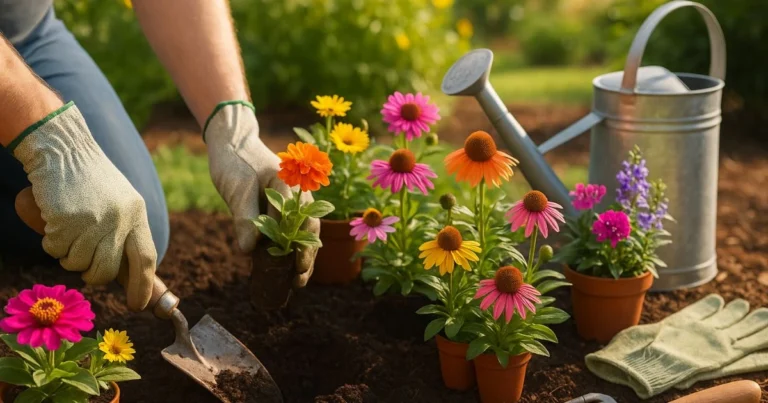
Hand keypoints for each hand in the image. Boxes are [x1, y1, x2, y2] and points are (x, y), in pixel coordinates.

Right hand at [11, 103, 155, 310]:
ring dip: (69, 257)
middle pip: (108, 270)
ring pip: (78, 264)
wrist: (63, 147)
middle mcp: (119, 218)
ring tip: (68, 235)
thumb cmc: (90, 179)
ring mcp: (92, 220)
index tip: (137, 304)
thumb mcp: (121, 201)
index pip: (146, 258)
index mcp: (136, 214)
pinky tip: (54, 223)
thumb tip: (132, 275)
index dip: (143, 286)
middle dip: (95, 277)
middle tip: (87, 270)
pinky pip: (56, 250)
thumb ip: (127, 231)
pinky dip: (52, 244)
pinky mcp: (66, 219)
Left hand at [204, 102, 319, 286]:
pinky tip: (285, 267)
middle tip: (299, 279)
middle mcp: (297, 194)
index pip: (296, 221)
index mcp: (289, 185)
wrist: (232, 144)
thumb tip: (248, 250)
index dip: (296, 246)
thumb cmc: (234, 162)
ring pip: (304, 232)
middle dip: (306, 256)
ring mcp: (292, 201)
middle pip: (309, 228)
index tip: (294, 267)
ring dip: (302, 255)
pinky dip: (291, 248)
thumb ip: (244, 217)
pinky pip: (292, 230)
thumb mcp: (236, 188)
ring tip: (297, 280)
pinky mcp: (282, 208)